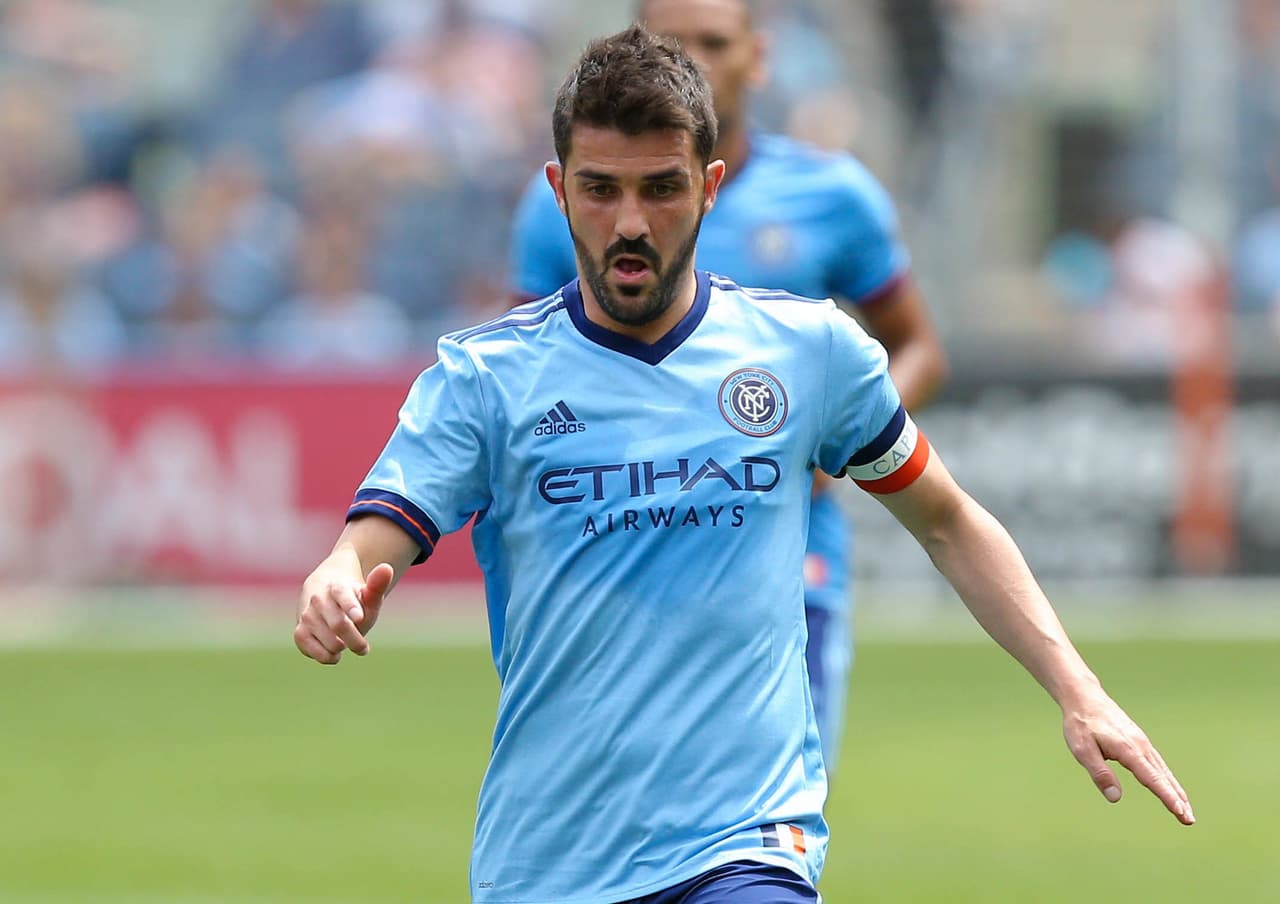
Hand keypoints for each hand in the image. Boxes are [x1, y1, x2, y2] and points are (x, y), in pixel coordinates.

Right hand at [294, 562, 394, 664]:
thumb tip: (387, 568)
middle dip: (355, 640)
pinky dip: (328, 657)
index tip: (360, 617)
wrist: (324, 598)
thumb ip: (378, 586)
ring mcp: (307, 616)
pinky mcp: (299, 633)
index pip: (342, 595)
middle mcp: (319, 600)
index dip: (351, 607)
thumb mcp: (367, 595)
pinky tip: (334, 652)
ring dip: (343, 648)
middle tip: (364, 648)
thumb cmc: (353, 601)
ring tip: (346, 643)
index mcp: (337, 587)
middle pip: (339, 624)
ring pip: (330, 642)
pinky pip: (315, 652)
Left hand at [1062, 691, 1193, 825]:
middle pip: (1164, 777)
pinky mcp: (1139, 741)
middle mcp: (1141, 746)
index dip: (1166, 796)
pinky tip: (1170, 787)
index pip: (1151, 778)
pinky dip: (1167, 778)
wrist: (1083, 697)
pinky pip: (1158, 764)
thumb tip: (1115, 798)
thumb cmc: (1080, 724)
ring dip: (1176, 791)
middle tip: (1190, 821)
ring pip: (1164, 771)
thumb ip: (1100, 774)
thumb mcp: (1083, 750)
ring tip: (1185, 810)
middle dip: (1178, 800)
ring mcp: (1142, 742)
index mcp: (1128, 750)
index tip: (1180, 812)